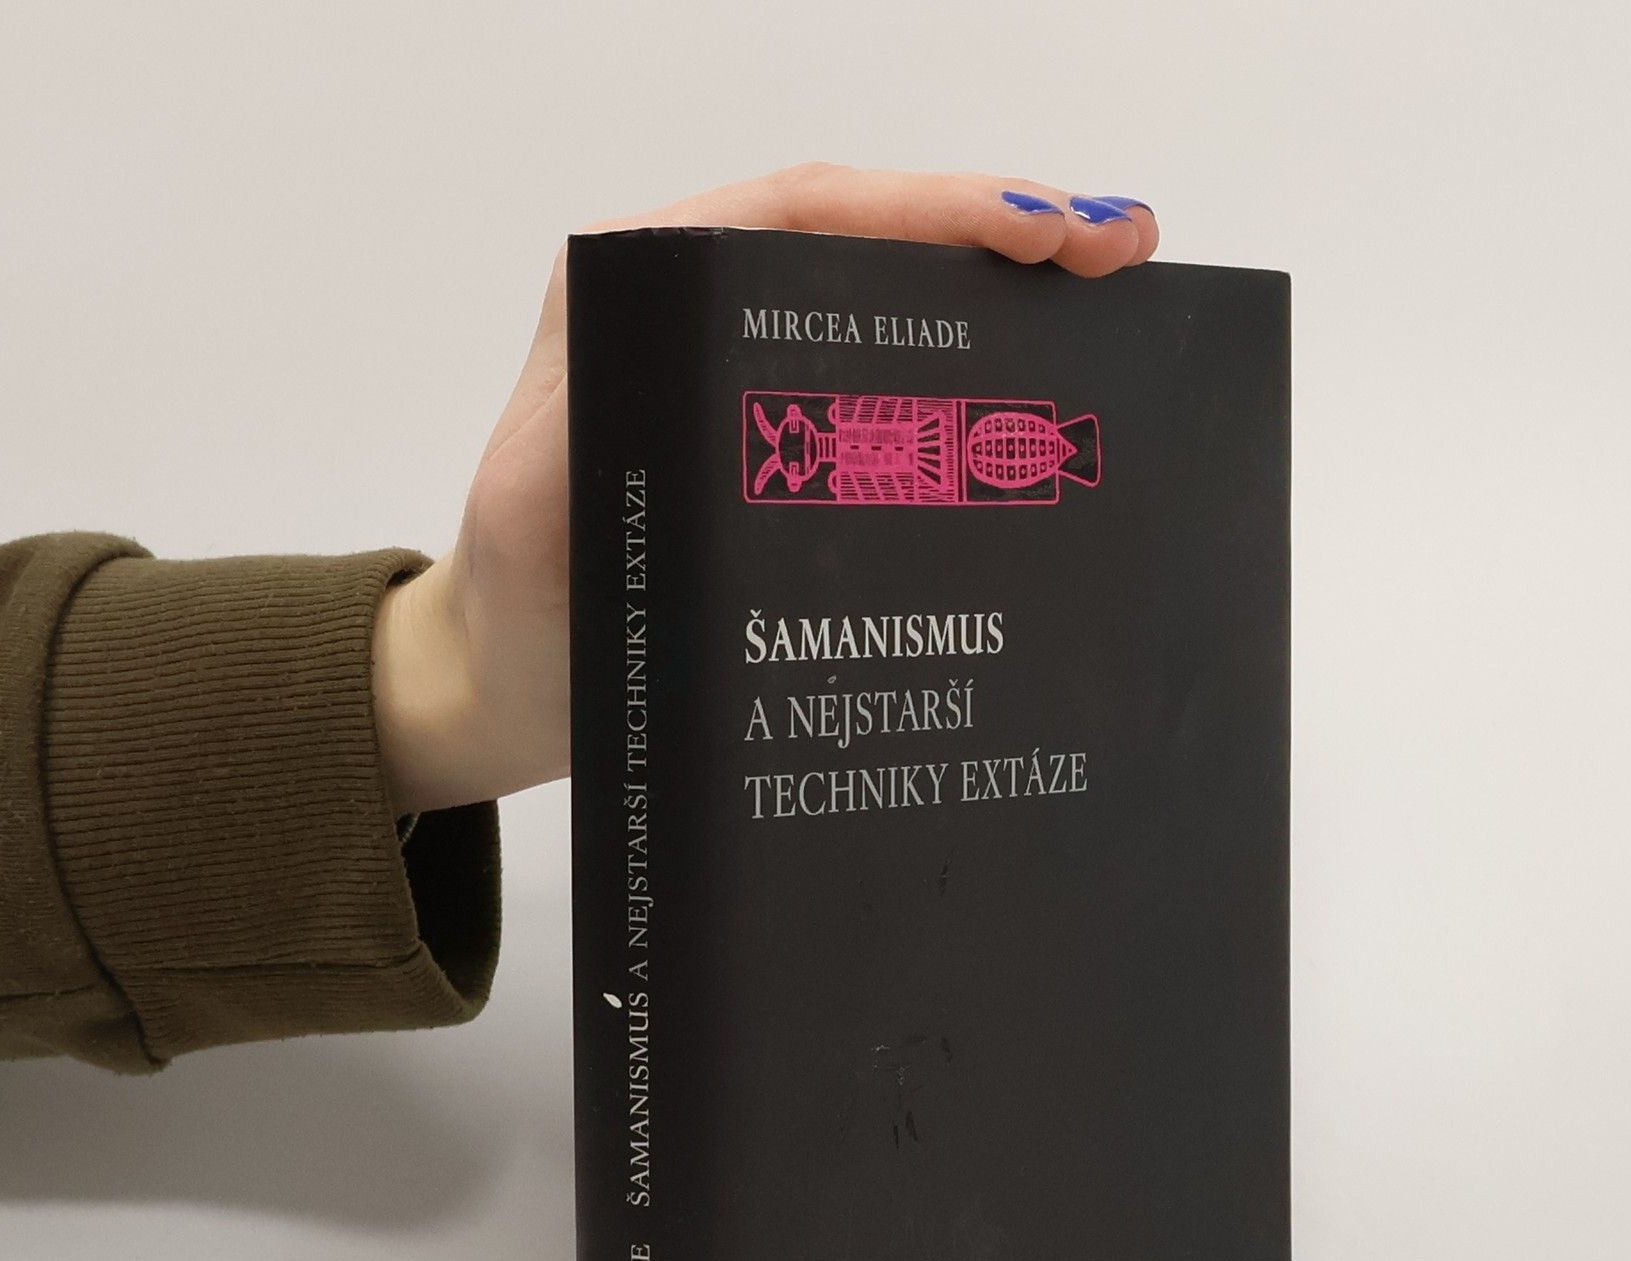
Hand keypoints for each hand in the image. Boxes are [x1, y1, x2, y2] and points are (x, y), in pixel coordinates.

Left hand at [371, 164, 1160, 813]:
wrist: (509, 679)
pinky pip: (887, 383)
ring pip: (893, 304)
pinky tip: (1041, 392)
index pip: (808, 214)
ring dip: (1002, 297)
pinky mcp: (781, 439)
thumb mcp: (543, 509)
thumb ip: (604, 434)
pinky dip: (970, 375)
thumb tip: (746, 413)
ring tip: (1113, 302)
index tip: (1046, 233)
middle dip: (1002, 232)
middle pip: (871, 240)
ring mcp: (750, 374)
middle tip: (1121, 250)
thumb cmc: (524, 603)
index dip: (935, 211)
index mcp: (641, 288)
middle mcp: (702, 309)